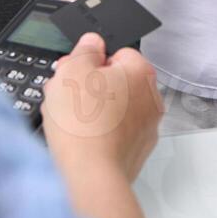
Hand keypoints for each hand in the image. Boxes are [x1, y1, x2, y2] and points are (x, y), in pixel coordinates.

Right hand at [41, 31, 164, 183]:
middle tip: (66, 95)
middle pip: (115, 83)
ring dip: (92, 111)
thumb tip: (92, 43)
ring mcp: (145, 129)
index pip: (116, 53)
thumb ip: (85, 50)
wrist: (90, 174)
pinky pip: (113, 135)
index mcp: (140, 73)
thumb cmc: (84, 124)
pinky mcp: (135, 153)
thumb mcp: (73, 70)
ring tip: (68, 120)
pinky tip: (79, 139)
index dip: (90, 61)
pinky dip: (98, 135)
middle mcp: (150, 100)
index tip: (74, 71)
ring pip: (113, 110)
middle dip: (89, 87)